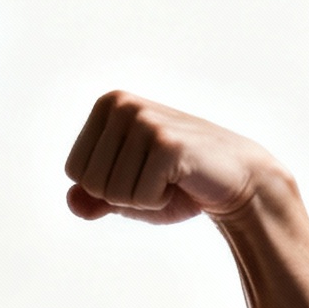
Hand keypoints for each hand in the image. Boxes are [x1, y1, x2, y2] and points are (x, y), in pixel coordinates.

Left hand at [63, 91, 277, 223]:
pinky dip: (158, 202)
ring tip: (169, 179)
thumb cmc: (176, 185)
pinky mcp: (167, 144)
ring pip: (112, 193)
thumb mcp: (125, 194)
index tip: (138, 173)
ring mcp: (146, 121)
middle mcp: (123, 105)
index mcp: (108, 105)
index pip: (74, 171)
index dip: (104, 189)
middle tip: (156, 178)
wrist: (236, 180)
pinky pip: (139, 198)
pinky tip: (181, 181)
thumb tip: (72, 202)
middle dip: (122, 196)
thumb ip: (92, 199)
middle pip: (90, 183)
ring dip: (142, 199)